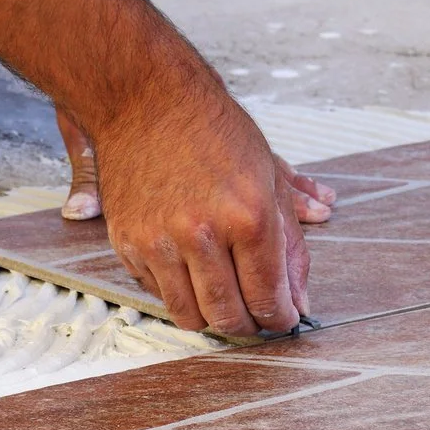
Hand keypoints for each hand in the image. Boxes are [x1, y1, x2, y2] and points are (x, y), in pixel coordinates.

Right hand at [55, 89, 333, 336]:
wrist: (146, 101)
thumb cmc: (212, 132)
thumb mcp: (269, 178)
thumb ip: (291, 244)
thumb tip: (300, 299)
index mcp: (248, 216)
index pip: (268, 297)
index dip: (280, 319)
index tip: (283, 320)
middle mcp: (203, 233)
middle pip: (229, 317)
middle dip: (249, 328)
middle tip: (256, 321)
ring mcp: (160, 242)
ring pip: (190, 316)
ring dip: (212, 318)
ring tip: (225, 303)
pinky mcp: (128, 244)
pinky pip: (158, 294)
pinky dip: (179, 292)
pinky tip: (191, 271)